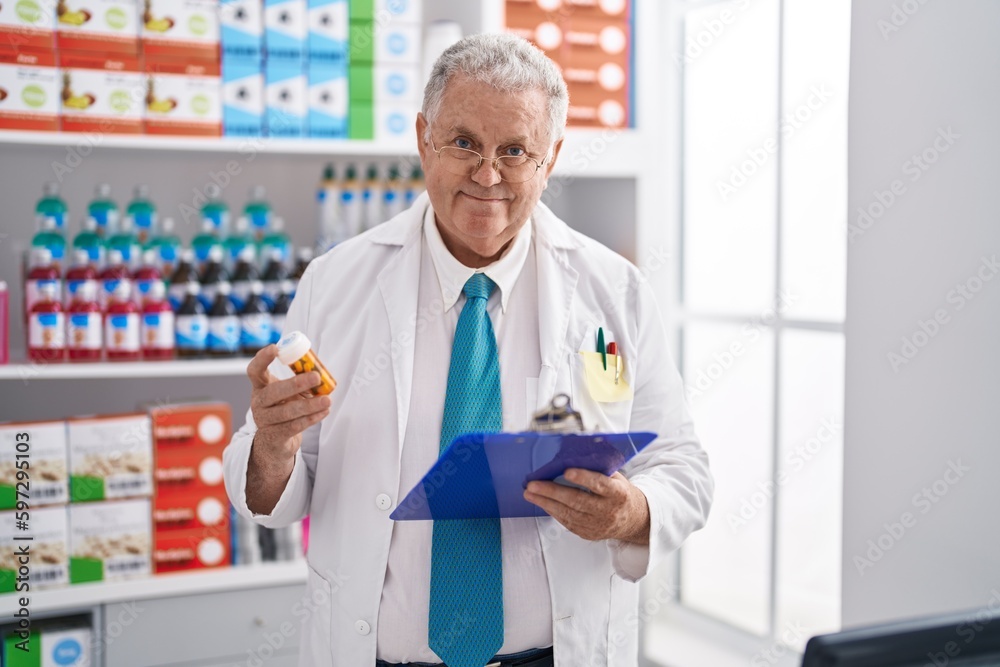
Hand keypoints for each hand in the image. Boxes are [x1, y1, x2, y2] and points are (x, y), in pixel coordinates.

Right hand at [247, 344, 331, 464]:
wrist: (275, 442)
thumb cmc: (285, 409)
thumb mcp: (289, 393)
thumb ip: (301, 381)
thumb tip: (323, 373)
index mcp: (261, 387)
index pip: (255, 370)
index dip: (262, 358)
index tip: (275, 348)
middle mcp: (259, 402)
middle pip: (273, 392)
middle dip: (296, 383)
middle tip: (316, 376)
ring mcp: (264, 420)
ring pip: (287, 412)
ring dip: (309, 405)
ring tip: (327, 400)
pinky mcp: (274, 437)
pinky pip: (294, 427)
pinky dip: (311, 419)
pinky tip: (324, 412)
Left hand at [523, 470, 649, 544]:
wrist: (633, 520)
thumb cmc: (620, 493)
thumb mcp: (617, 478)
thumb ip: (599, 469)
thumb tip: (576, 454)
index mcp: (618, 493)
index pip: (600, 485)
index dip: (584, 478)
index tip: (567, 471)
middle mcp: (608, 511)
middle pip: (578, 501)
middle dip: (552, 492)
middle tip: (533, 484)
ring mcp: (597, 525)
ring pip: (568, 514)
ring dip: (546, 502)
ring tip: (530, 493)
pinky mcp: (588, 533)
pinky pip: (567, 522)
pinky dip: (552, 511)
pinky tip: (542, 502)